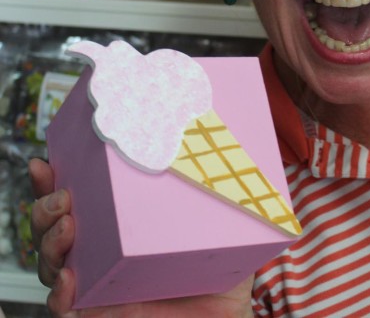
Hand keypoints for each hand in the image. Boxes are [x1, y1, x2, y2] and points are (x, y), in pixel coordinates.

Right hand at [29, 158, 253, 316]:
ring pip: (53, 262)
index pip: (82, 197)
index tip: (46, 161)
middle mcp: (104, 251)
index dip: (56, 181)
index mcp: (124, 224)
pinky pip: (66, 307)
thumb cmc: (223, 275)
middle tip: (63, 196)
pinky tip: (70, 280)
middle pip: (55, 226)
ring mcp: (98, 283)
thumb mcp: (224, 227)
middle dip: (46, 207)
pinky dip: (60, 294)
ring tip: (67, 226)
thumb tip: (236, 155)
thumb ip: (224, 197)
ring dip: (49, 241)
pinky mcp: (101, 314)